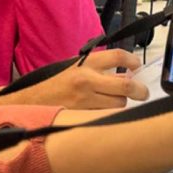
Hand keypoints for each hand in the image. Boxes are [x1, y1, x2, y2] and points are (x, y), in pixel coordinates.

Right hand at [0, 49, 149, 108]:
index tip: (137, 66)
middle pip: (126, 85)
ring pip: (119, 104)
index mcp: (85, 63)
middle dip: (140, 90)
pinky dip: (110, 116)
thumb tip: (126, 74)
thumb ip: (98, 68)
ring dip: (121, 104)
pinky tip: (105, 113)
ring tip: (114, 103)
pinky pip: (106, 116)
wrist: (29, 101)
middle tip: (142, 93)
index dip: (133, 61)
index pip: (118, 56)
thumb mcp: (74, 67)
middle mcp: (87, 79)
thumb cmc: (53, 85)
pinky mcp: (82, 115)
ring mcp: (85, 100)